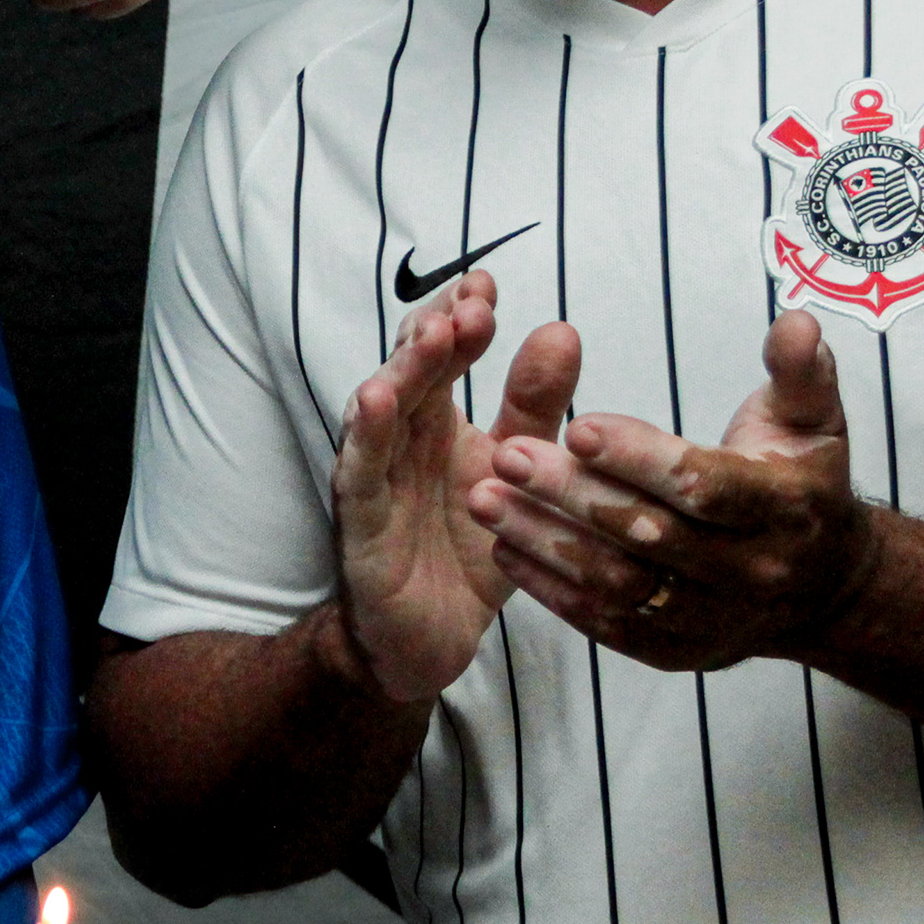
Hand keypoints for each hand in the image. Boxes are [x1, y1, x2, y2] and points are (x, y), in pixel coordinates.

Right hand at [332, 273, 578, 700]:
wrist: (426, 641)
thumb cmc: (466, 549)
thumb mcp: (516, 473)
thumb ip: (534, 408)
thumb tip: (562, 330)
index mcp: (435, 422)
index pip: (441, 355)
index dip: (460, 316)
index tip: (488, 283)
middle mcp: (399, 441)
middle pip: (411, 373)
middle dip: (438, 333)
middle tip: (474, 304)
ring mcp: (374, 479)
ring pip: (382, 413)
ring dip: (404, 371)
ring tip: (434, 335)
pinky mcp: (360, 526)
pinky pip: (361, 475)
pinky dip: (366, 437)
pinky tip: (376, 400)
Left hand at [470, 309, 885, 672]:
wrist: (821, 587)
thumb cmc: (801, 483)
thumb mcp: (813, 422)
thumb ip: (800, 370)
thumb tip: (796, 321)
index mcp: (785, 508)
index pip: (702, 485)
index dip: (638, 457)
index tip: (576, 424)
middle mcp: (753, 571)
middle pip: (650, 536)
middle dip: (572, 494)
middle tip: (506, 454)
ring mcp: (716, 619)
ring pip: (619, 586)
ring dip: (546, 543)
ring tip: (484, 500)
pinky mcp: (680, 651)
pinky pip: (608, 624)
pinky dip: (553, 589)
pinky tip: (506, 547)